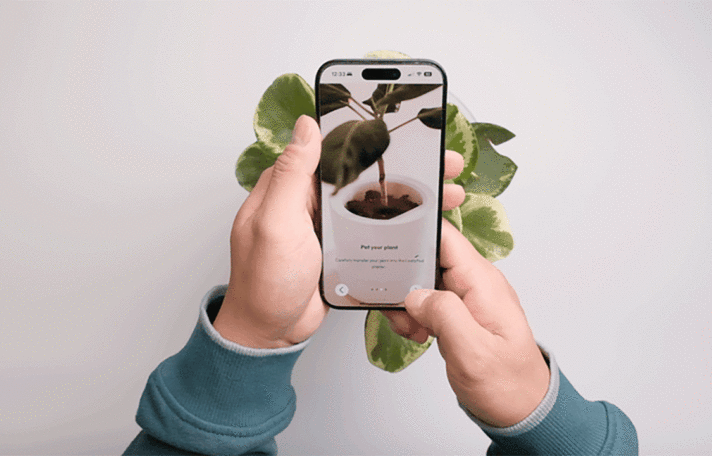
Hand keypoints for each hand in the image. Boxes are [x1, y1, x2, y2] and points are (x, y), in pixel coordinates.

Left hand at [213, 115, 466, 348]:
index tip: (412, 136)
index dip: (376, 139)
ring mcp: (328, 226)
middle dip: (408, 168)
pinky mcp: (342, 249)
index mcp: (291, 186)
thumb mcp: (275, 223)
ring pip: (376, 202)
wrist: (269, 333)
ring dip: (413, 196)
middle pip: (365, 174)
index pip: (337, 150)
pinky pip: (376, 230)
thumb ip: (290, 175)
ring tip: (448, 194)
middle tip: (445, 165)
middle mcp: (310, 201)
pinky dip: (403, 226)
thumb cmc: (263, 281)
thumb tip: (306, 125)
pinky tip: (427, 226)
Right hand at [384, 221, 549, 427]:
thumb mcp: (473, 353)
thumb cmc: (508, 384)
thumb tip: (415, 294)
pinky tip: (418, 332)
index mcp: (482, 282)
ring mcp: (466, 295)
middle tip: (401, 311)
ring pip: (422, 278)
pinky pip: (427, 297)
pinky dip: (414, 313)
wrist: (522, 409)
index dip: (416, 226)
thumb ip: (445, 315)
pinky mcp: (458, 310)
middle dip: (403, 276)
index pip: (445, 235)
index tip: (386, 235)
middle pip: (426, 254)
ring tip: (413, 329)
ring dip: (407, 300)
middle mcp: (474, 282)